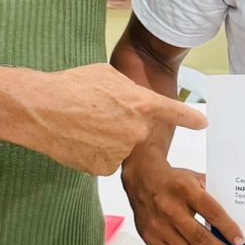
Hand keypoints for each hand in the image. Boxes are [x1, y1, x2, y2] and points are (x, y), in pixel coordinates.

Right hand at [15, 65, 206, 176]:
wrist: (41, 110)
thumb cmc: (70, 86)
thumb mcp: (106, 75)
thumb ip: (127, 88)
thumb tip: (131, 96)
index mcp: (140, 104)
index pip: (173, 111)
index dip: (189, 118)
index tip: (203, 123)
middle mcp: (136, 131)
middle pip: (137, 132)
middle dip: (122, 125)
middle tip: (97, 114)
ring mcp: (122, 153)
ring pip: (120, 148)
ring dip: (106, 140)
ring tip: (83, 125)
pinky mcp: (104, 169)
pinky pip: (104, 161)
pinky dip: (93, 153)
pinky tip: (78, 140)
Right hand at [122, 153, 244, 244]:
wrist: (142, 180)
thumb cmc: (172, 181)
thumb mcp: (195, 178)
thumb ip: (213, 196)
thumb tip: (233, 220)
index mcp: (184, 189)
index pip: (211, 212)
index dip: (228, 229)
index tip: (239, 241)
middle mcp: (169, 208)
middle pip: (199, 238)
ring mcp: (158, 226)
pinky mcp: (150, 239)